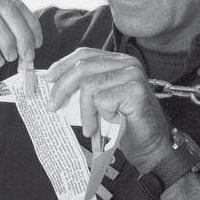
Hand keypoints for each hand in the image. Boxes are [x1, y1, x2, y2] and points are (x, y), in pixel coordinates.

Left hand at [45, 47, 171, 170]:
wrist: (151, 146)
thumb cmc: (126, 124)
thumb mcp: (101, 99)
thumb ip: (86, 85)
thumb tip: (54, 83)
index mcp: (118, 60)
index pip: (85, 53)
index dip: (63, 64)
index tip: (48, 79)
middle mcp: (127, 62)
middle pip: (83, 67)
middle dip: (62, 87)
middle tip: (53, 106)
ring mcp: (132, 75)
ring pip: (90, 85)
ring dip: (84, 111)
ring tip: (89, 127)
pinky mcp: (135, 90)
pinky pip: (102, 100)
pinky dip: (99, 116)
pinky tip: (107, 125)